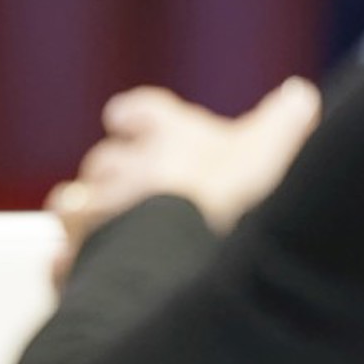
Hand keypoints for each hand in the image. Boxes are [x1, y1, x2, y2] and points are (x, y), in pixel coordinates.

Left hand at [45, 77, 320, 286]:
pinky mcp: (83, 257)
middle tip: (128, 182)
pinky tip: (79, 268)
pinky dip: (72, 259)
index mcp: (169, 137)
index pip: (144, 111)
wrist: (194, 258)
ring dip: (87, 208)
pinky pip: (65, 255)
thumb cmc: (238, 200)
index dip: (137, 116)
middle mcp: (126, 169)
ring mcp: (99, 213)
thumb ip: (283, 124)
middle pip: (107, 160)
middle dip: (114, 170)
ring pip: (77, 200)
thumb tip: (298, 96)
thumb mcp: (273, 152)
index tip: (127, 119)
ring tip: (103, 223)